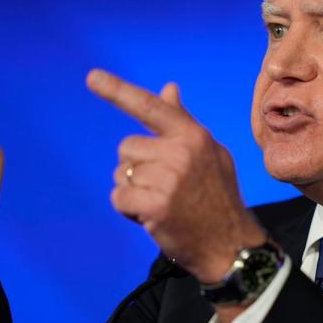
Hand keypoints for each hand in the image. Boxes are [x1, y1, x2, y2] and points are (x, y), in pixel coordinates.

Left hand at [86, 69, 265, 283]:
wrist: (231, 245)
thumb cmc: (217, 197)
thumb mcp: (209, 153)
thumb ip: (182, 122)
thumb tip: (168, 88)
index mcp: (193, 135)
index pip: (150, 107)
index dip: (118, 90)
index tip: (92, 77)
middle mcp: (181, 151)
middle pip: (127, 148)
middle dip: (137, 168)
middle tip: (165, 188)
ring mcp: (169, 178)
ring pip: (121, 174)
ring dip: (134, 191)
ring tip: (163, 203)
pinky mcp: (156, 204)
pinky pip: (119, 197)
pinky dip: (129, 210)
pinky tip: (153, 217)